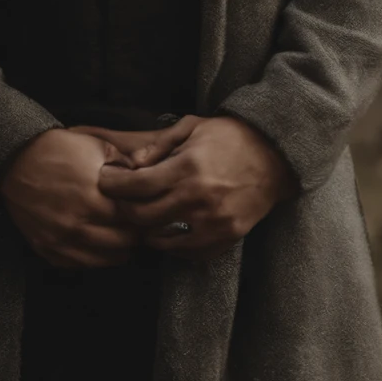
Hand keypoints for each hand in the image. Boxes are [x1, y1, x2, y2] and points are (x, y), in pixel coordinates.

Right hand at [0, 128, 136, 267]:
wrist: (15, 160)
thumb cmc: (57, 150)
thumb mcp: (96, 146)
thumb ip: (124, 163)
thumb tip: (145, 176)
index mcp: (93, 201)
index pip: (132, 222)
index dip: (142, 218)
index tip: (145, 213)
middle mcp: (77, 226)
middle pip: (121, 245)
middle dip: (132, 236)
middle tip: (134, 226)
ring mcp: (59, 241)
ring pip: (102, 261)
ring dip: (114, 251)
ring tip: (117, 238)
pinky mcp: (45, 248)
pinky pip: (76, 265)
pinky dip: (89, 258)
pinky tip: (94, 244)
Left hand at [94, 115, 297, 257]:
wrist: (275, 158)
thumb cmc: (231, 138)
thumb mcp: (193, 127)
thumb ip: (160, 145)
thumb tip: (132, 163)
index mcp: (188, 168)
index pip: (137, 186)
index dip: (114, 185)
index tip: (106, 182)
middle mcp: (198, 198)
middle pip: (143, 216)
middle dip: (125, 209)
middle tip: (121, 202)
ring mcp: (213, 222)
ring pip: (162, 240)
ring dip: (147, 231)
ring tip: (145, 218)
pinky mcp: (226, 237)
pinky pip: (188, 253)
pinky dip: (173, 246)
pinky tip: (170, 232)